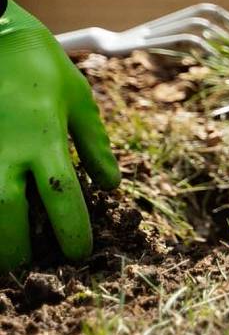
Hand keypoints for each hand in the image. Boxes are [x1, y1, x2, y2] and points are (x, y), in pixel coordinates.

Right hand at [0, 0, 119, 269]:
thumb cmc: (40, 64)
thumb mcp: (78, 99)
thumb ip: (95, 145)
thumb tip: (112, 185)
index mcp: (43, 140)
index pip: (62, 198)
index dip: (72, 232)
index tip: (80, 254)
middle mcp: (4, 151)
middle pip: (6, 218)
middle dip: (16, 251)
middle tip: (28, 270)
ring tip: (2, 261)